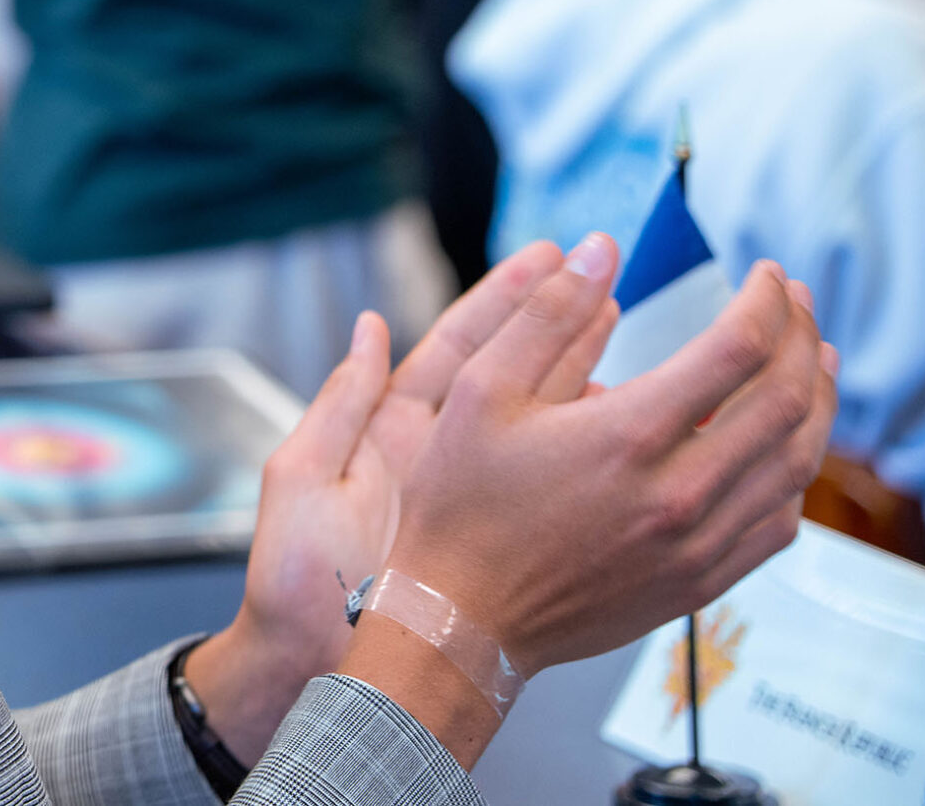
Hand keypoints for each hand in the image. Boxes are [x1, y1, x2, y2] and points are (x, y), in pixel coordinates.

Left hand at [220, 243, 596, 690]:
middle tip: (608, 276)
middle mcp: (440, 458)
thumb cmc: (294, 579)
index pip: (457, 347)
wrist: (308, 667)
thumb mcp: (303, 478)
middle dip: (559, 323)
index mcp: (391, 432)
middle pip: (511, 374)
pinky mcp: (498, 546)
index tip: (548, 258)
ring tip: (630, 334)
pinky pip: (553, 490)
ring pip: (542, 426)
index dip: (503, 300)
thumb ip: (340, 402)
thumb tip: (366, 328)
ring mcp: (474, 499)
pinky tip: (627, 426)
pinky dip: (588, 455)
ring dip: (586, 379)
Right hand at [381, 234, 835, 681]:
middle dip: (803, 337)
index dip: (768, 300)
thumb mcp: (480, 390)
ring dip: (818, 400)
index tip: (766, 273)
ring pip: (799, 462)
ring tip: (815, 359)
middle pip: (788, 400)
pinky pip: (781, 521)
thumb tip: (599, 249)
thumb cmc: (462, 504)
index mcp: (628, 437)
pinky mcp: (703, 581)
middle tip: (796, 302)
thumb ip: (545, 315)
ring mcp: (699, 544)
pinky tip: (784, 444)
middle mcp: (679, 492)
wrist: (464, 618)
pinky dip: (796, 470)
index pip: (740, 349)